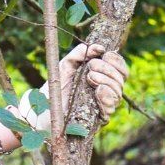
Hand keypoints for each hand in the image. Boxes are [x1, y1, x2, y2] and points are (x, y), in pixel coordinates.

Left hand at [12, 44, 128, 129]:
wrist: (43, 106)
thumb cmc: (56, 85)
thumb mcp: (66, 64)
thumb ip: (80, 53)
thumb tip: (100, 47)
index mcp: (102, 76)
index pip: (121, 69)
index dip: (117, 60)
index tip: (106, 54)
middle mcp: (106, 90)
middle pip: (121, 79)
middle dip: (108, 69)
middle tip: (91, 67)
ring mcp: (103, 104)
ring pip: (118, 92)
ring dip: (106, 80)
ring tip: (89, 77)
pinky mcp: (98, 117)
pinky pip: (110, 108)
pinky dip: (106, 96)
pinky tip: (98, 90)